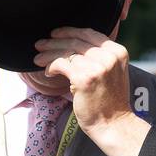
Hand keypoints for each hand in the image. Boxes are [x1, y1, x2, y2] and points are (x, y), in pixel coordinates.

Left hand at [34, 27, 148, 155]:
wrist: (113, 123)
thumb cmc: (110, 102)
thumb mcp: (113, 72)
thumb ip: (101, 57)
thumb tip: (75, 46)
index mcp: (118, 52)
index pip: (90, 34)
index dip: (70, 31)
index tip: (56, 34)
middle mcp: (109, 57)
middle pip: (76, 41)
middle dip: (54, 41)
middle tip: (40, 44)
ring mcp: (97, 67)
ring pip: (66, 52)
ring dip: (48, 54)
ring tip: (37, 58)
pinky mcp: (84, 78)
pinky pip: (61, 64)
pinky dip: (51, 66)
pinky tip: (48, 72)